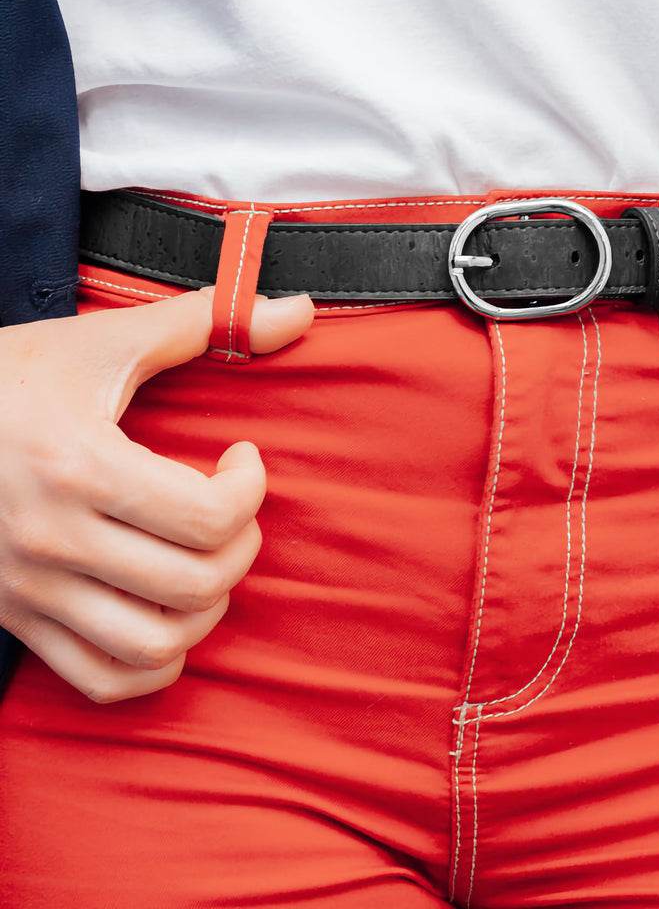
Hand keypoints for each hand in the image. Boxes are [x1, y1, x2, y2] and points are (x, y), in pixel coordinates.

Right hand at [0, 288, 313, 701]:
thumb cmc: (5, 379)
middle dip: (241, 544)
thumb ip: (202, 321)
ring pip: (156, 644)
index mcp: (77, 468)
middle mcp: (52, 540)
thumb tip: (298, 309)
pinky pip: (103, 680)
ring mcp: (29, 590)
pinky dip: (155, 663)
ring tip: (204, 559)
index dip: (251, 488)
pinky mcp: (15, 620)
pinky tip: (170, 613)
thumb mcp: (97, 343)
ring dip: (207, 607)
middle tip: (229, 506)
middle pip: (196, 583)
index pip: (209, 517)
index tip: (240, 457)